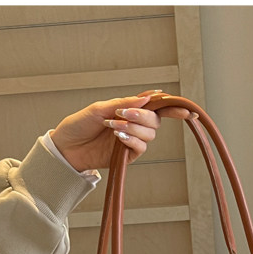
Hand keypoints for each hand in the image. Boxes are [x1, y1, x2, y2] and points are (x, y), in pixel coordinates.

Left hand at [49, 92, 193, 171]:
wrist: (66, 146)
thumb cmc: (80, 124)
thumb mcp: (100, 108)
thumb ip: (125, 103)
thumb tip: (147, 97)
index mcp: (130, 110)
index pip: (156, 108)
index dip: (172, 108)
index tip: (185, 109)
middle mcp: (134, 125)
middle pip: (155, 121)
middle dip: (142, 116)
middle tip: (123, 113)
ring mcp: (131, 141)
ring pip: (149, 135)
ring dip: (133, 128)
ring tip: (113, 125)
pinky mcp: (127, 156)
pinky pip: (140, 148)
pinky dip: (131, 140)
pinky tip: (118, 136)